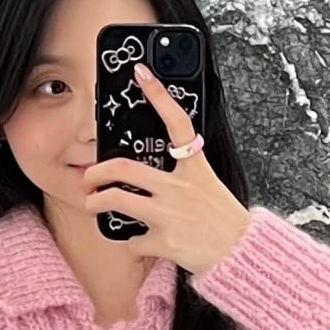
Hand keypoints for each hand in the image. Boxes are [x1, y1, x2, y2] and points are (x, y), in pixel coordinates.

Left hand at [79, 62, 250, 274]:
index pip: (177, 124)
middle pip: (125, 168)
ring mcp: (168, 214)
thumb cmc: (224, 221)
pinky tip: (141, 243)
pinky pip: (132, 241)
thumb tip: (152, 176)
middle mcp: (178, 187)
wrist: (240, 254)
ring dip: (95, 203)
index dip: (159, 95)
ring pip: (116, 201)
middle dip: (97, 171)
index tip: (142, 74)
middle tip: (88, 177)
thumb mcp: (209, 186)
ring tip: (91, 204)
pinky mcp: (162, 242)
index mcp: (195, 169)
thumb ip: (183, 176)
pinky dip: (131, 244)